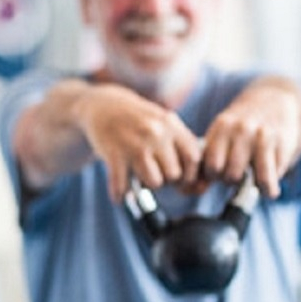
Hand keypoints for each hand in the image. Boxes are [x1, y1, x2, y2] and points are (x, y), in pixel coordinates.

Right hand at [78, 84, 202, 200]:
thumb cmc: (137, 121)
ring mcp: (134, 143)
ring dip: (146, 186)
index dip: (189, 174)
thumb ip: (179, 146)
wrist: (103, 105)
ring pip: (154, 182)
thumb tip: (196, 187)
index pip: (193, 158)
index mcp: (171, 125)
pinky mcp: (113, 153)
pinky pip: (123, 186)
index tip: (179, 179)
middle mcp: (155, 133)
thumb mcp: (162, 123)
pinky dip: (120, 195)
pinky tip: (118, 196)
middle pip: (174, 174)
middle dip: (166, 181)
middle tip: (155, 176)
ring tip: (138, 181)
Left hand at [200, 78, 300, 197]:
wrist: (274, 102)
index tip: (218, 173)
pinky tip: (269, 188)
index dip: (213, 175)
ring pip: (251, 178)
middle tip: (235, 175)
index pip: (211, 164)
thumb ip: (208, 159)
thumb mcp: (222, 135)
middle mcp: (241, 129)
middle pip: (229, 173)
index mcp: (222, 126)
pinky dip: (269, 188)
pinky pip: (270, 178)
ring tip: (252, 180)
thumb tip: (189, 190)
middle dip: (230, 180)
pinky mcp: (282, 144)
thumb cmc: (242, 129)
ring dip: (251, 185)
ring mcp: (262, 136)